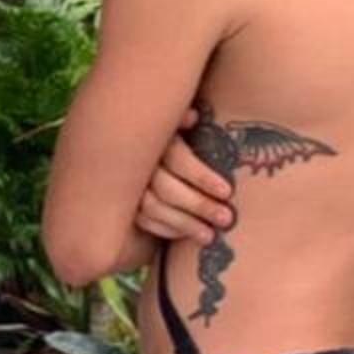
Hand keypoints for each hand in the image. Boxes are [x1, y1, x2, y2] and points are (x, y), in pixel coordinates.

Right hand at [136, 110, 234, 246]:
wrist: (134, 146)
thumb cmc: (173, 135)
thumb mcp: (176, 123)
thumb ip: (183, 119)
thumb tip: (192, 117)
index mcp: (155, 140)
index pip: (178, 159)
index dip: (202, 177)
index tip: (227, 192)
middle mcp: (138, 163)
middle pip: (166, 188)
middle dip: (199, 205)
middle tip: (226, 218)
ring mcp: (128, 185)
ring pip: (153, 208)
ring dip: (184, 224)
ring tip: (210, 235)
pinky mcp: (125, 203)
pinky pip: (144, 221)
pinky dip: (166, 230)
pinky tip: (187, 236)